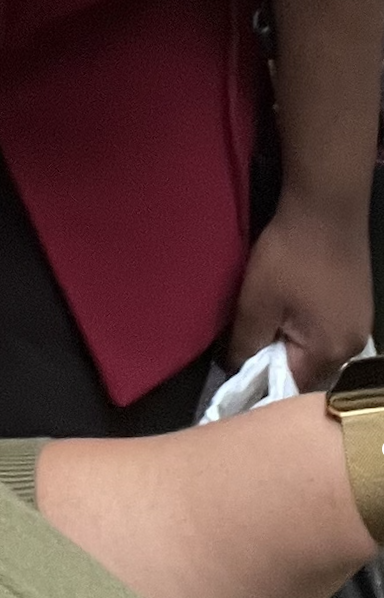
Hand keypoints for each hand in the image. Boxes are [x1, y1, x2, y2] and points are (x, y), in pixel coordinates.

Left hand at [227, 198, 373, 387]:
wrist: (326, 209)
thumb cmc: (289, 259)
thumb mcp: (255, 307)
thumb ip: (246, 346)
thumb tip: (238, 370)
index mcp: (331, 351)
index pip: (290, 387)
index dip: (260, 384)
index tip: (236, 375)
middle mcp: (354, 345)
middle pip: (307, 371)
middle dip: (276, 365)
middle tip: (247, 348)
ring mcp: (360, 325)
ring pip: (316, 352)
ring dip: (290, 346)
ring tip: (266, 329)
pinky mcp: (358, 307)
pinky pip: (326, 333)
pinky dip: (304, 331)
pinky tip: (287, 314)